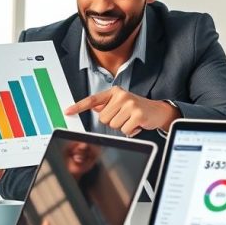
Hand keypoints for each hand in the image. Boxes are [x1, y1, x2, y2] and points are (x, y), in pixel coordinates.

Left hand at [64, 86, 180, 135]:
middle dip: (113, 121)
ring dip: (122, 127)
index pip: (93, 100)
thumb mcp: (121, 103)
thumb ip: (107, 105)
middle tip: (124, 117)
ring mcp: (130, 104)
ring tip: (131, 120)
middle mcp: (121, 96)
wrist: (158, 111)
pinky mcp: (137, 114)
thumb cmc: (136, 108)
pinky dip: (130, 131)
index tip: (67, 111)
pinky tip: (137, 124)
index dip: (79, 106)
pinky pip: (124, 130)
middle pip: (103, 118)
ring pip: (113, 125)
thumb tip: (93, 108)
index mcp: (114, 92)